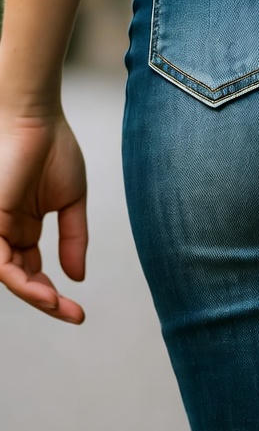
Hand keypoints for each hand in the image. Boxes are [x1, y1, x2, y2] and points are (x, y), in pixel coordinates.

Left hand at [0, 106, 86, 322]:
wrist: (35, 116)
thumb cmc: (52, 147)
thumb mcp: (71, 202)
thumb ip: (74, 240)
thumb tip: (77, 276)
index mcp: (23, 227)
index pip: (32, 271)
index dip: (52, 295)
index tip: (78, 310)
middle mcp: (5, 231)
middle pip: (20, 279)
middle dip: (45, 301)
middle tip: (73, 314)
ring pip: (7, 275)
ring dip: (33, 296)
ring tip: (59, 307)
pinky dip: (20, 280)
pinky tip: (44, 292)